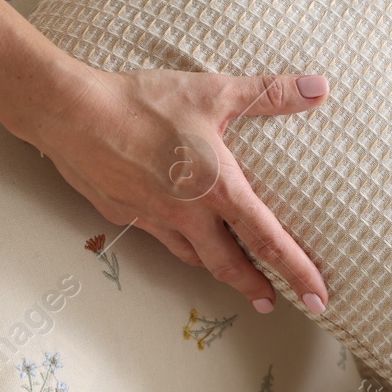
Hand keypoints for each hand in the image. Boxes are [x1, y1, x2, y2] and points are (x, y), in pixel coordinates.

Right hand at [7, 61, 332, 314]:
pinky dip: (181, 246)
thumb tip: (319, 88)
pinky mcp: (124, 213)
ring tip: (234, 278)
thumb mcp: (214, 92)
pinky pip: (161, 239)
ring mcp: (153, 218)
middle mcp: (188, 214)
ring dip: (218, 272)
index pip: (269, 240)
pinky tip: (182, 236)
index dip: (297, 273)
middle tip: (273, 304)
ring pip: (193, 257)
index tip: (318, 299)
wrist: (72, 114)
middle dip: (256, 287)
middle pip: (229, 265)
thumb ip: (270, 93)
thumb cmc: (144, 102)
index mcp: (217, 189)